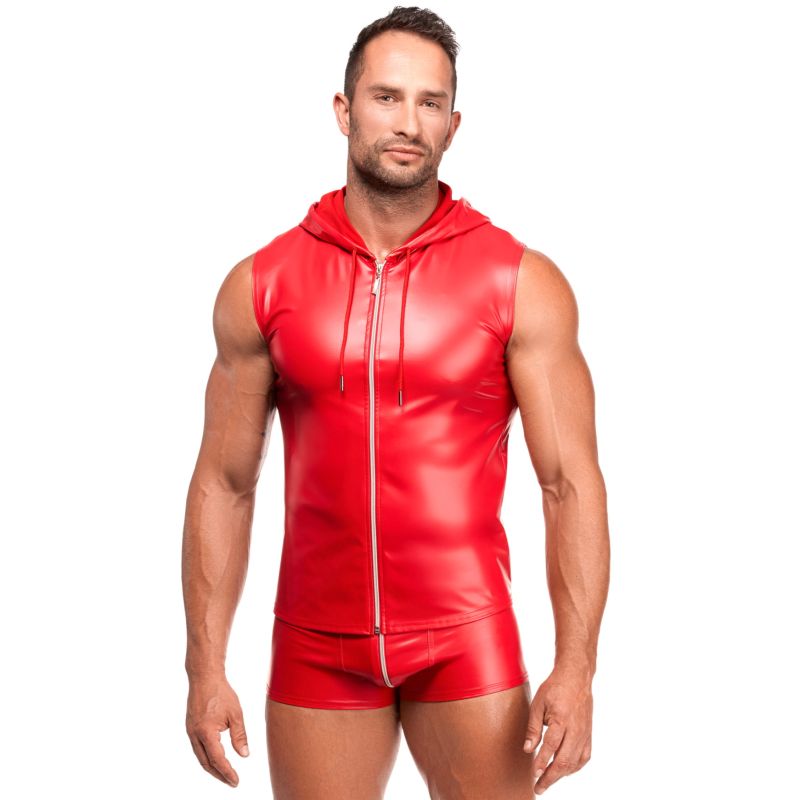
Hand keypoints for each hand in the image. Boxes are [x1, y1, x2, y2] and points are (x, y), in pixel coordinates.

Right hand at [186, 674, 249, 786]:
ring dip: (212, 768)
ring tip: (225, 774)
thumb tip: (244, 755)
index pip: (217, 760)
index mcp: (206, 732)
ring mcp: (190, 731)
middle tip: (232, 782)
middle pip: (206, 763)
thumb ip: (239, 736)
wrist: (204, 677)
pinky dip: (207, 757)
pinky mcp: (190, 727)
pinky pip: (198, 748)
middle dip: (219, 775)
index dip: (227, 773)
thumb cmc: (221, 693)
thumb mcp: (235, 714)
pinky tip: (216, 758)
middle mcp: (195, 735)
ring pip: (200, 757)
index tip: (236, 781)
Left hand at [522, 668, 592, 794]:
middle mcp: (576, 729)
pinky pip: (584, 757)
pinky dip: (574, 768)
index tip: (534, 774)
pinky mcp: (589, 735)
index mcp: (562, 719)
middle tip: (538, 787)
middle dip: (550, 777)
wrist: (576, 678)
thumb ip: (533, 727)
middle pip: (564, 760)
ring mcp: (585, 733)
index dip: (542, 762)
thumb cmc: (555, 688)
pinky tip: (564, 771)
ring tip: (547, 781)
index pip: (551, 746)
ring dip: (561, 775)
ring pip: (575, 762)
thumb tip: (528, 749)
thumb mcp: (538, 703)